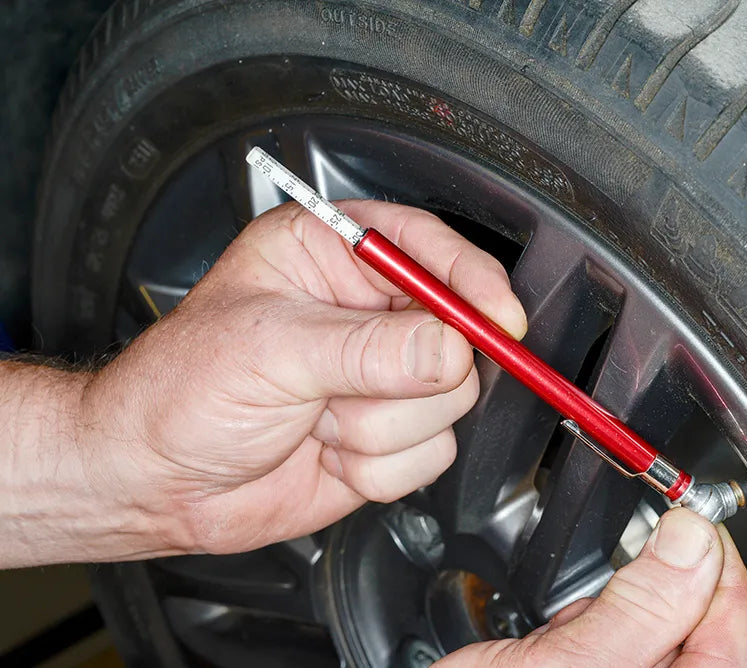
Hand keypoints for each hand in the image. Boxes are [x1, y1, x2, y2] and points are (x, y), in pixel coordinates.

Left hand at [79, 201, 526, 555]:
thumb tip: (447, 347)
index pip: (427, 248)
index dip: (471, 281)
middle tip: (339, 386)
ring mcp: (381, 378)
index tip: (500, 318)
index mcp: (330, 255)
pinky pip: (430, 455)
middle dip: (402, 377)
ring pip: (448, 402)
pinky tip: (327, 452)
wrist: (155, 481)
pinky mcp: (387, 436)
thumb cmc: (181, 390)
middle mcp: (365, 312)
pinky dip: (378, 467)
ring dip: (378, 427)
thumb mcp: (271, 350)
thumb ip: (367, 349)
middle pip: (455, 334)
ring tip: (317, 418)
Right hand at [439, 509, 746, 666]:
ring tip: (569, 627)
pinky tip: (556, 640)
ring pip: (650, 626)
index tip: (692, 516)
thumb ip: (644, 606)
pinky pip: (612, 639)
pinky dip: (587, 624)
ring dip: (614, 608)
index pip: (728, 628)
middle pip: (692, 624)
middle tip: (622, 570)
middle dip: (655, 590)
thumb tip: (694, 539)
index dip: (714, 564)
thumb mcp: (575, 666)